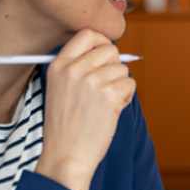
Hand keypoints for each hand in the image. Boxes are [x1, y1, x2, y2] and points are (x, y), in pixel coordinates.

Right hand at [35, 29, 136, 189]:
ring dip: (119, 86)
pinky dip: (125, 98)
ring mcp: (93, 81)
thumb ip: (77, 66)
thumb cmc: (65, 125)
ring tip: (103, 104)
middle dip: (113, 67)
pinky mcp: (110, 95)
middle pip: (111, 50)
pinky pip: (130, 84)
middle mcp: (75, 69)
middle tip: (104, 87)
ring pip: (123, 69)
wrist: (67, 155)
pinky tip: (110, 112)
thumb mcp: (59, 88)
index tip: (103, 57)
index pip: (87, 34)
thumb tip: (109, 50)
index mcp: (59, 65)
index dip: (101, 43)